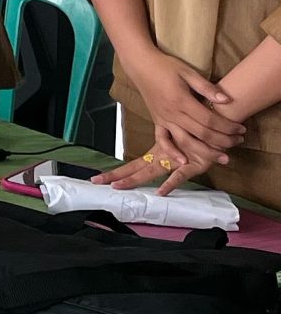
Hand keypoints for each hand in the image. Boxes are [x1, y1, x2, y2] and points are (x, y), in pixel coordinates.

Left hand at [101, 141, 217, 196]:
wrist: (218, 121)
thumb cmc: (200, 132)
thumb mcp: (184, 143)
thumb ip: (175, 152)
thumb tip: (160, 166)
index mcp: (159, 152)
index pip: (134, 164)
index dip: (118, 172)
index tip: (98, 178)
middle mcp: (164, 156)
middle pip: (136, 168)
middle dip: (116, 175)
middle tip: (96, 181)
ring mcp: (177, 159)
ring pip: (150, 171)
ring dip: (134, 179)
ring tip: (117, 186)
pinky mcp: (194, 164)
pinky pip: (180, 175)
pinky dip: (170, 183)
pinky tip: (161, 192)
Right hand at [128, 50, 243, 158]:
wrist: (141, 65)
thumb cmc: (166, 66)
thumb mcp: (188, 72)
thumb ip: (206, 88)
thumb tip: (226, 100)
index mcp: (181, 100)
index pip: (209, 120)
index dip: (228, 126)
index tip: (241, 129)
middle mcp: (172, 113)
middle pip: (201, 134)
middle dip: (223, 141)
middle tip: (239, 142)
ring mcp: (163, 119)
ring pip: (185, 141)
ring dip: (205, 152)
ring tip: (222, 158)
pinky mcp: (157, 122)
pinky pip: (163, 140)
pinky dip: (171, 152)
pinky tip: (184, 162)